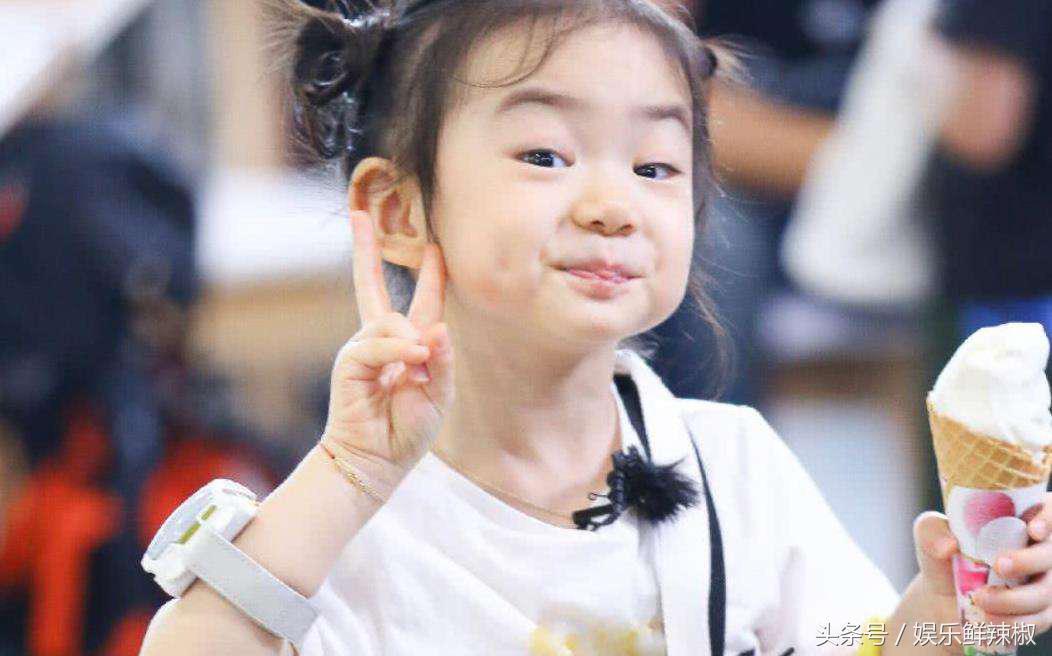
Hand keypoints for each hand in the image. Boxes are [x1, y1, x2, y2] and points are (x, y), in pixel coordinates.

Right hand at [321, 210, 453, 473]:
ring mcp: (363, 346)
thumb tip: (437, 327)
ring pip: (392, 319)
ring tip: (418, 372)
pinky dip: (398, 350)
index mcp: (410, 344)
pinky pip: (379, 342)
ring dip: (412, 343)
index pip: (423, 301)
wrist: (376, 460)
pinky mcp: (350, 360)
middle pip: (371, 285)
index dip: (430, 274)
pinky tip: (412, 363)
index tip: (434, 247)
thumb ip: (442, 360)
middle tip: (359, 216)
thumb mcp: (439, 394)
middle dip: (366, 250)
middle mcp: (383, 339)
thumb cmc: (408, 430)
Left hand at [913, 498, 1051, 640]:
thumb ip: (932, 530)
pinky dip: (1011, 623)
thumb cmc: (942, 554)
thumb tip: (949, 546)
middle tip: (999, 565)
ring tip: (979, 599)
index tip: (1033, 530)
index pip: (1048, 511)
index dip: (1048, 519)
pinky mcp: (1039, 613)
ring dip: (1013, 599)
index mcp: (1017, 520)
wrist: (941, 596)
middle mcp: (1038, 550)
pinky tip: (986, 621)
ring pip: (1044, 593)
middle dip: (1028, 561)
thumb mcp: (929, 535)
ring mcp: (1043, 583)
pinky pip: (1037, 621)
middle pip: (1049, 555)